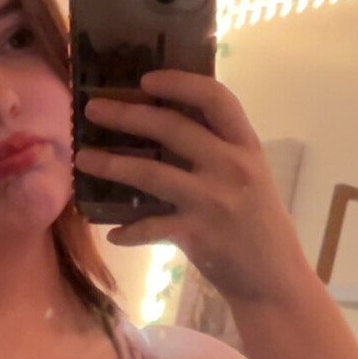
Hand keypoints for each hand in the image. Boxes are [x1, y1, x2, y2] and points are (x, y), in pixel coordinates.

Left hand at [75, 70, 309, 303]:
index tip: (146, 79)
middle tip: (93, 110)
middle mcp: (231, 166)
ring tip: (84, 159)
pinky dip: (128, 231)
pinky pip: (149, 227)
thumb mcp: (250, 176)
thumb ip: (219, 150)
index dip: (179, 83)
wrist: (273, 278)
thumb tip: (168, 126)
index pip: (215, 98)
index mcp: (246, 145)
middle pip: (172, 128)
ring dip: (112, 165)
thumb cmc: (258, 224)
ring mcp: (213, 200)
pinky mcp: (196, 235)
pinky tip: (112, 233)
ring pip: (151, 173)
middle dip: (127, 114)